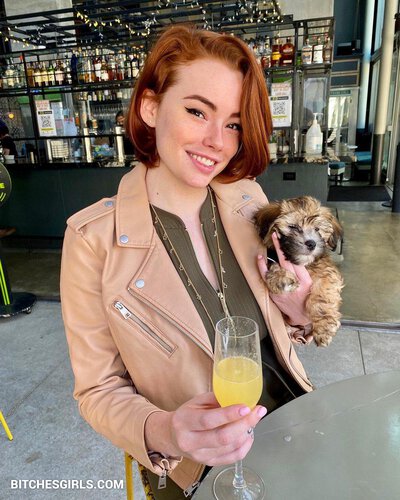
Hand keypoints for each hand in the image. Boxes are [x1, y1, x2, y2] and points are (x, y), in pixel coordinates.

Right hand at [145, 392, 266, 466]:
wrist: (172, 436)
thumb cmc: (187, 415)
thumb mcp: (196, 401)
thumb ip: (216, 399)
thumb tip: (240, 397)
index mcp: (184, 421)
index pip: (208, 420)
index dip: (229, 414)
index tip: (246, 408)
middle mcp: (190, 441)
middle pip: (222, 437)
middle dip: (244, 424)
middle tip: (258, 412)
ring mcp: (199, 456)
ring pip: (230, 448)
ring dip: (247, 433)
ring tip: (254, 420)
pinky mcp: (208, 463)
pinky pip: (232, 458)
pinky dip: (245, 446)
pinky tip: (249, 434)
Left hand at [257, 232, 311, 325]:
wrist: (303, 318)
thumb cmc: (308, 299)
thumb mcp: (311, 285)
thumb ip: (303, 272)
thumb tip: (296, 258)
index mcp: (305, 280)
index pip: (296, 261)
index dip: (290, 249)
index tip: (286, 239)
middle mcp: (294, 284)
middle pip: (285, 262)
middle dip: (280, 247)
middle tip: (276, 236)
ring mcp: (283, 289)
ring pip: (274, 269)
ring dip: (268, 257)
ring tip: (263, 249)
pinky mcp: (275, 294)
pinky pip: (267, 279)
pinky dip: (263, 268)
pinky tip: (260, 260)